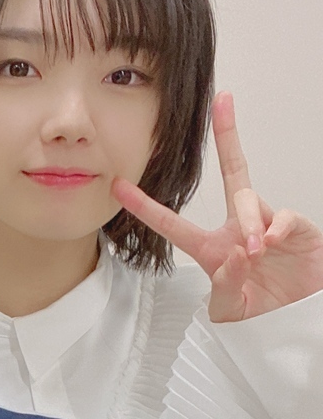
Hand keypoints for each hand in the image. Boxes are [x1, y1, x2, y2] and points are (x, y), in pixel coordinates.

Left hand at [111, 91, 322, 321]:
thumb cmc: (262, 312)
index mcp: (213, 249)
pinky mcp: (296, 228)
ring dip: (248, 224)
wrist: (300, 317)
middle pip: (231, 172)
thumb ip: (225, 289)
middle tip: (222, 101)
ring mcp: (267, 223)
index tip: (118, 186)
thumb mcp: (231, 310)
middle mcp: (239, 228)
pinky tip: (269, 243)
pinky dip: (275, 228)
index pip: (173, 225)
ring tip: (254, 251)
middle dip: (227, 134)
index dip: (145, 207)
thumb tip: (233, 257)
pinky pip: (281, 216)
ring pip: (248, 200)